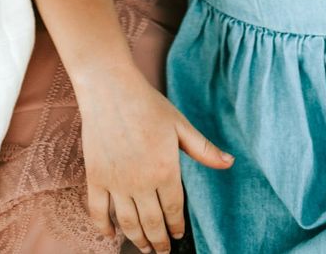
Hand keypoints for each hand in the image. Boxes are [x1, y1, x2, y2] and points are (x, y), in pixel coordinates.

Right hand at [76, 66, 232, 253]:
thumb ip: (203, 149)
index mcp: (165, 170)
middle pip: (151, 224)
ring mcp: (116, 182)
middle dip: (159, 242)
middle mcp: (141, 183)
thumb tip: (229, 162)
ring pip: (128, 223)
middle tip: (162, 251)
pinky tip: (110, 235)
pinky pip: (98, 212)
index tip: (177, 235)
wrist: (110, 88)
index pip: (173, 211)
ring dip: (137, 240)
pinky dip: (104, 228)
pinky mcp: (95, 177)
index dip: (176, 227)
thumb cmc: (147, 103)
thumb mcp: (180, 124)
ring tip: (143, 248)